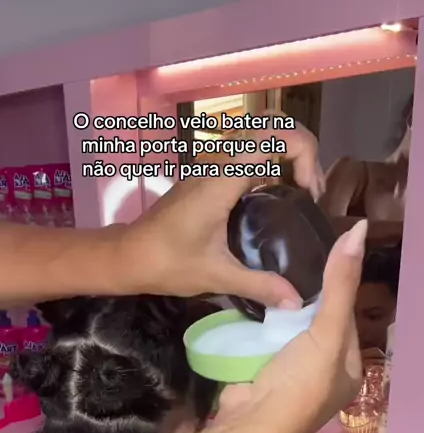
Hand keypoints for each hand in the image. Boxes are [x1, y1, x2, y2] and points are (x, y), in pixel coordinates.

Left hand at [121, 115, 323, 306]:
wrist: (127, 257)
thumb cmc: (166, 263)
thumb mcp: (216, 276)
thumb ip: (259, 285)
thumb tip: (296, 302)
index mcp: (221, 178)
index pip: (271, 134)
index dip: (303, 152)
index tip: (308, 191)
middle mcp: (217, 163)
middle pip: (269, 124)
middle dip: (300, 146)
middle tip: (310, 187)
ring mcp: (211, 167)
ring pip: (257, 135)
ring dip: (285, 152)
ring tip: (301, 192)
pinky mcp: (208, 177)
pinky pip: (246, 155)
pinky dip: (269, 164)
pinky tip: (276, 201)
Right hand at [214, 220, 365, 432]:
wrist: (249, 424)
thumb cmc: (299, 384)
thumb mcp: (326, 332)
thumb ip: (339, 285)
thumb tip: (360, 229)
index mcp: (348, 370)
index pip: (345, 320)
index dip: (336, 289)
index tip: (320, 259)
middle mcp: (323, 376)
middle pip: (316, 324)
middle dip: (304, 299)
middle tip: (289, 262)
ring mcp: (289, 378)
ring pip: (289, 331)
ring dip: (280, 310)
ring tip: (270, 273)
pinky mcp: (260, 375)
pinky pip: (265, 341)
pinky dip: (260, 324)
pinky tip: (253, 301)